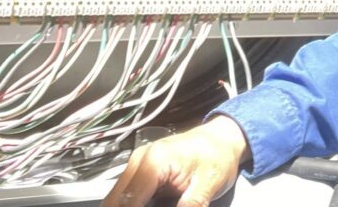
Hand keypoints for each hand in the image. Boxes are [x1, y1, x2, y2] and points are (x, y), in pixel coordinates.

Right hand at [102, 115, 248, 206]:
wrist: (222, 138)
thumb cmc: (217, 157)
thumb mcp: (208, 185)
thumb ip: (190, 205)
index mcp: (154, 162)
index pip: (129, 201)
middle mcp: (140, 159)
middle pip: (116, 199)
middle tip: (157, 206)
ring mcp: (138, 162)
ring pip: (117, 196)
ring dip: (125, 206)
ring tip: (158, 204)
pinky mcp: (140, 168)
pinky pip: (127, 192)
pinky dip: (131, 204)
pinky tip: (146, 206)